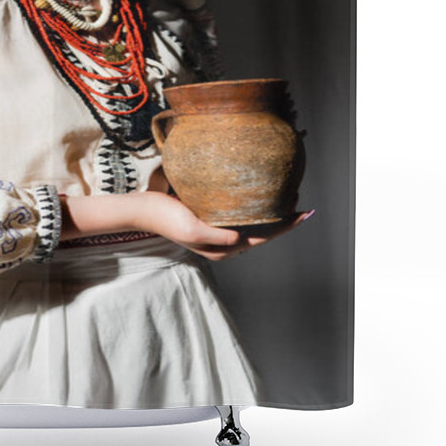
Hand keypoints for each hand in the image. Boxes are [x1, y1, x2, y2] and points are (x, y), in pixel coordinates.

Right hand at [131, 192, 313, 261]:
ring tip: (286, 197)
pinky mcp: (211, 219)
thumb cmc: (165, 217)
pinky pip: (240, 215)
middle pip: (261, 233)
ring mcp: (218, 231)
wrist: (143, 208)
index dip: (284, 227)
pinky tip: (259, 195)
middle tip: (300, 201)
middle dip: (282, 219)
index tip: (303, 213)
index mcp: (222, 249)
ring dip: (270, 212)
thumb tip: (241, 239)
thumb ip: (217, 236)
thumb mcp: (191, 228)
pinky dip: (254, 207)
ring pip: (252, 224)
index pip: (262, 239)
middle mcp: (223, 243)